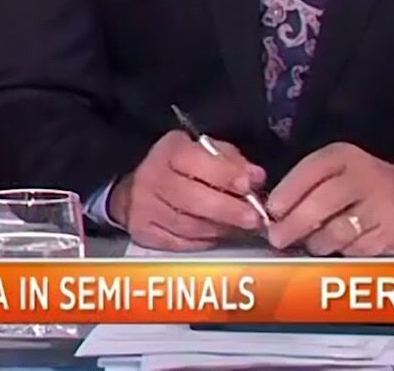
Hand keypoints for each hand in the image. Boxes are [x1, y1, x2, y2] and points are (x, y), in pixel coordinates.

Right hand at [108, 131, 267, 251]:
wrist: (137, 190)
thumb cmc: (180, 168)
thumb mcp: (205, 152)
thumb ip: (232, 162)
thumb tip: (256, 177)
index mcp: (169, 152)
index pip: (196, 162)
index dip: (224, 175)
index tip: (248, 185)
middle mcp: (151, 178)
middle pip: (192, 198)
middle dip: (228, 210)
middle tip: (254, 219)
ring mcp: (144, 207)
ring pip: (189, 225)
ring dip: (220, 228)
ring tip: (241, 228)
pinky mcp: (143, 232)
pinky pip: (181, 242)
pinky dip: (204, 240)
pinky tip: (217, 234)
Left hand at [264, 142, 393, 255]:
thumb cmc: (369, 186)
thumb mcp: (341, 171)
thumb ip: (309, 186)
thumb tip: (275, 214)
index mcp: (345, 156)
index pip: (309, 172)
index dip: (286, 194)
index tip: (272, 212)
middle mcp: (364, 177)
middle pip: (319, 205)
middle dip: (293, 226)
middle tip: (278, 239)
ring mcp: (381, 206)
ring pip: (334, 233)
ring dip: (316, 243)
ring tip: (313, 243)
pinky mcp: (392, 234)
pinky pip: (354, 250)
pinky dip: (342, 252)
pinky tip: (343, 246)